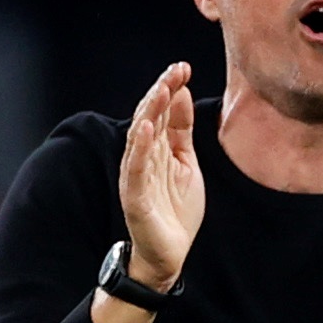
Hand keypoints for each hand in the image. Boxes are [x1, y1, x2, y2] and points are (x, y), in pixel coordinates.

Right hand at [117, 63, 202, 287]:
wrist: (168, 255)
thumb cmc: (175, 211)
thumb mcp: (187, 163)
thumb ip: (182, 131)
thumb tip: (181, 92)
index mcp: (157, 150)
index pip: (160, 112)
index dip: (170, 88)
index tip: (184, 67)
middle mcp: (143, 159)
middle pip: (148, 119)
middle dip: (160, 92)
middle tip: (175, 70)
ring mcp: (136, 178)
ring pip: (139, 139)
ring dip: (149, 113)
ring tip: (161, 89)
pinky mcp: (135, 198)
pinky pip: (135, 170)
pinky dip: (140, 149)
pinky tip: (147, 128)